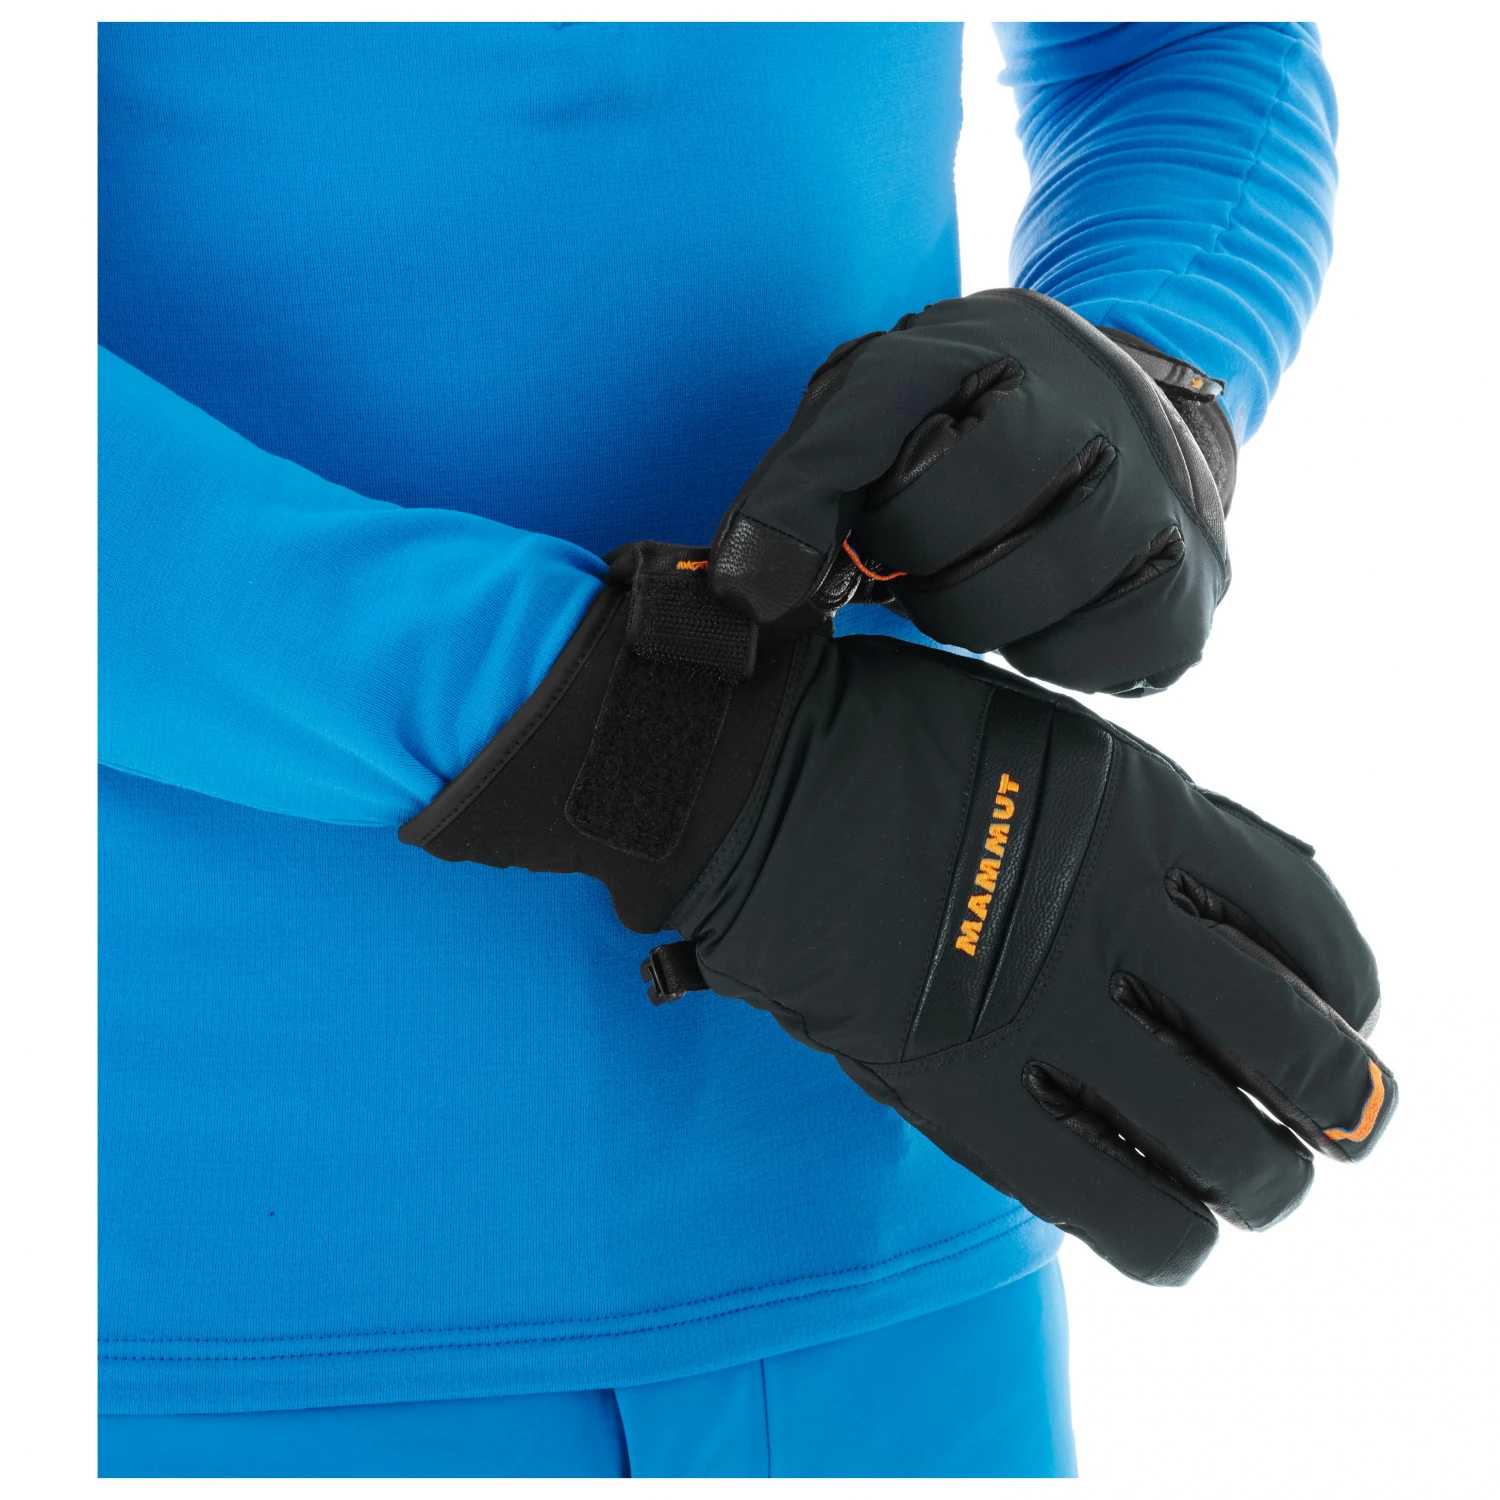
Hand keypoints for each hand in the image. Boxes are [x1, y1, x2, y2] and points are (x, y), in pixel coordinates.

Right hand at [403, 545, 1392, 1284]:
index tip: (1343, 1015)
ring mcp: (1036, 1009)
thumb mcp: (1043, 738)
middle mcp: (1110, 916)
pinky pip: (1105, 1204)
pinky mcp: (960, 1092)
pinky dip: (1162, 1236)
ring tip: (1246, 1182)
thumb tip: (1246, 899)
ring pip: (1223, 1150)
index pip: (1309, 923)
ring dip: (1261, 1181)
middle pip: (1294, 1050)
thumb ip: (1151, 815)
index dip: (1348, 987)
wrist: (736, 777)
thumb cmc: (880, 742)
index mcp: (1138, 811)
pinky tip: (1162, 1226)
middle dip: (1338, 1106)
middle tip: (1326, 1124)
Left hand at [710, 289, 1236, 694]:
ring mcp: (1161, 494)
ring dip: (976, 619)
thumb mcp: (879, 408)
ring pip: (1016, 608)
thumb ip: (803, 480)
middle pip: (946, 540)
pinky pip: (1093, 659)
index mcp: (1001, 346)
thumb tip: (745, 597)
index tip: (828, 552)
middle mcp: (1096, 407)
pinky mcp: (1195, 579)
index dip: (836, 510)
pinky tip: (1045, 614)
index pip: (874, 434)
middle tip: (933, 557)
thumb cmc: (979, 422)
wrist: (1133, 415)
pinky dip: (1047, 655)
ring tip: (986, 579)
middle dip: (916, 569)